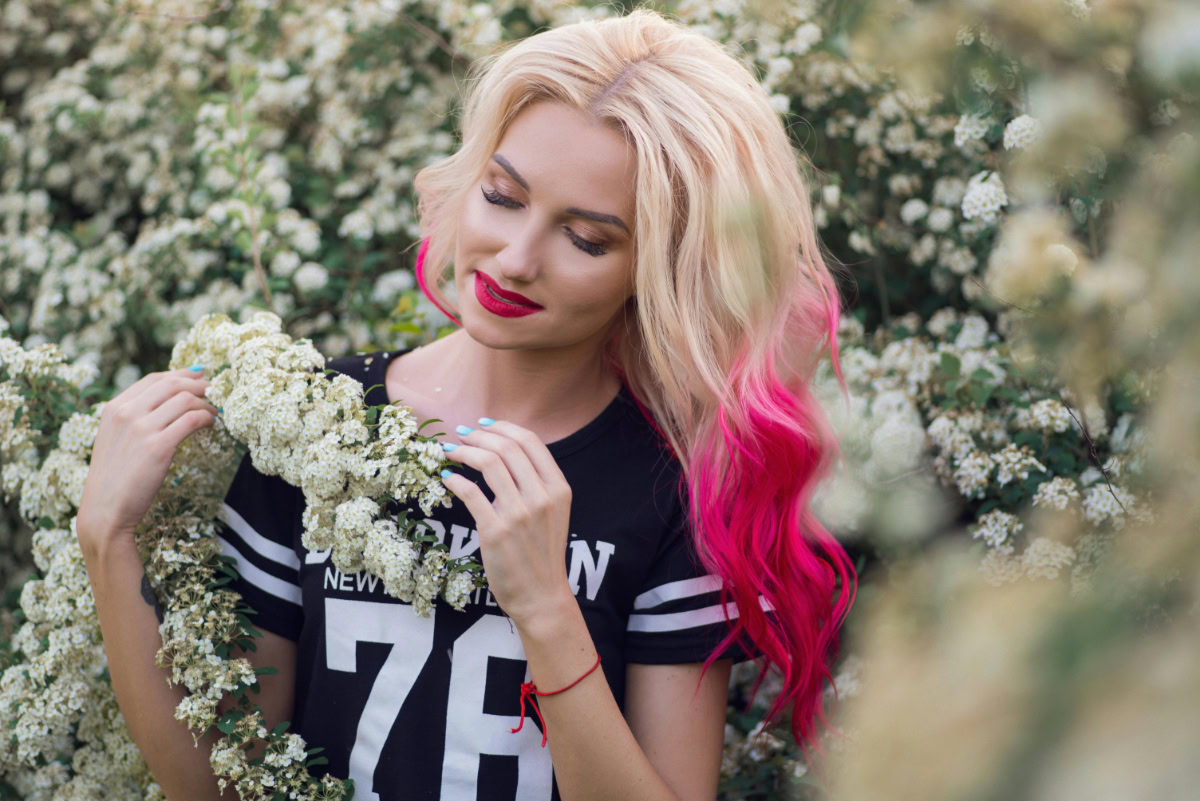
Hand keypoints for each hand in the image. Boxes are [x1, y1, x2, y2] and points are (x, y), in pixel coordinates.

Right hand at [77, 365, 219, 548]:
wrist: (104, 510)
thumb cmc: (114, 479)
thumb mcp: (115, 440)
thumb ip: (134, 419)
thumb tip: (167, 401)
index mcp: (114, 409)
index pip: (153, 379)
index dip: (180, 375)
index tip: (198, 376)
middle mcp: (126, 413)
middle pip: (172, 384)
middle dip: (199, 384)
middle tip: (216, 390)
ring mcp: (141, 428)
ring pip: (185, 399)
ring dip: (206, 403)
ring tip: (216, 412)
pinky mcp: (158, 446)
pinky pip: (192, 420)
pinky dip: (207, 418)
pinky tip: (211, 424)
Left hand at [439, 419, 574, 627]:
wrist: (542, 596)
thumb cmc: (542, 554)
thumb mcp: (553, 513)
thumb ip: (535, 484)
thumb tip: (502, 454)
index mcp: (559, 488)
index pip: (530, 442)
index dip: (503, 427)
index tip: (484, 425)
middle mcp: (542, 497)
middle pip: (507, 448)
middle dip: (479, 435)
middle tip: (461, 435)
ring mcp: (520, 514)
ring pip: (489, 464)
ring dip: (464, 451)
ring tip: (450, 451)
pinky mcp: (496, 531)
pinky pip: (471, 493)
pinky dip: (455, 479)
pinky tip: (447, 477)